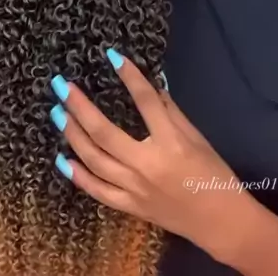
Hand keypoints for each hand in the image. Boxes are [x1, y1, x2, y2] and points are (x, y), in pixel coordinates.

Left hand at [50, 51, 242, 256]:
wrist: (220, 222)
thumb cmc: (213, 174)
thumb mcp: (196, 138)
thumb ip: (170, 112)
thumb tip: (151, 85)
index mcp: (170, 143)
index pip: (145, 102)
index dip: (130, 77)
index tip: (112, 56)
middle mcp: (146, 165)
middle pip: (104, 133)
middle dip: (80, 107)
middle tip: (62, 86)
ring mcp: (134, 188)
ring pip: (94, 160)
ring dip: (72, 135)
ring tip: (58, 113)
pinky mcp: (129, 206)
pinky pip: (97, 191)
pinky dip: (78, 175)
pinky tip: (62, 159)